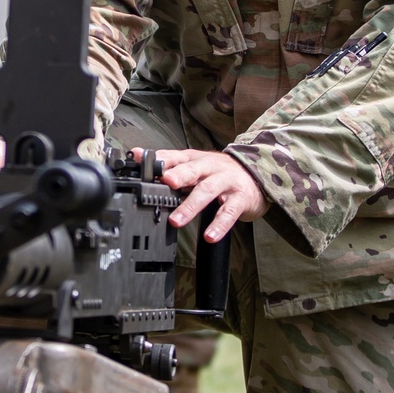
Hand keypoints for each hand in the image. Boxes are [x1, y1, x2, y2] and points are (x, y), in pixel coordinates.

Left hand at [146, 149, 267, 241]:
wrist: (256, 176)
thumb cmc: (219, 173)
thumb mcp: (195, 165)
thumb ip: (169, 163)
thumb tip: (136, 156)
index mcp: (196, 159)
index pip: (176, 157)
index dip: (161, 159)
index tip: (143, 162)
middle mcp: (211, 167)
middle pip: (193, 170)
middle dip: (179, 175)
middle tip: (166, 183)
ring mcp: (226, 182)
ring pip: (208, 191)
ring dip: (191, 206)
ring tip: (176, 221)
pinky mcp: (240, 198)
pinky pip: (229, 212)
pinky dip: (219, 224)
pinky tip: (209, 235)